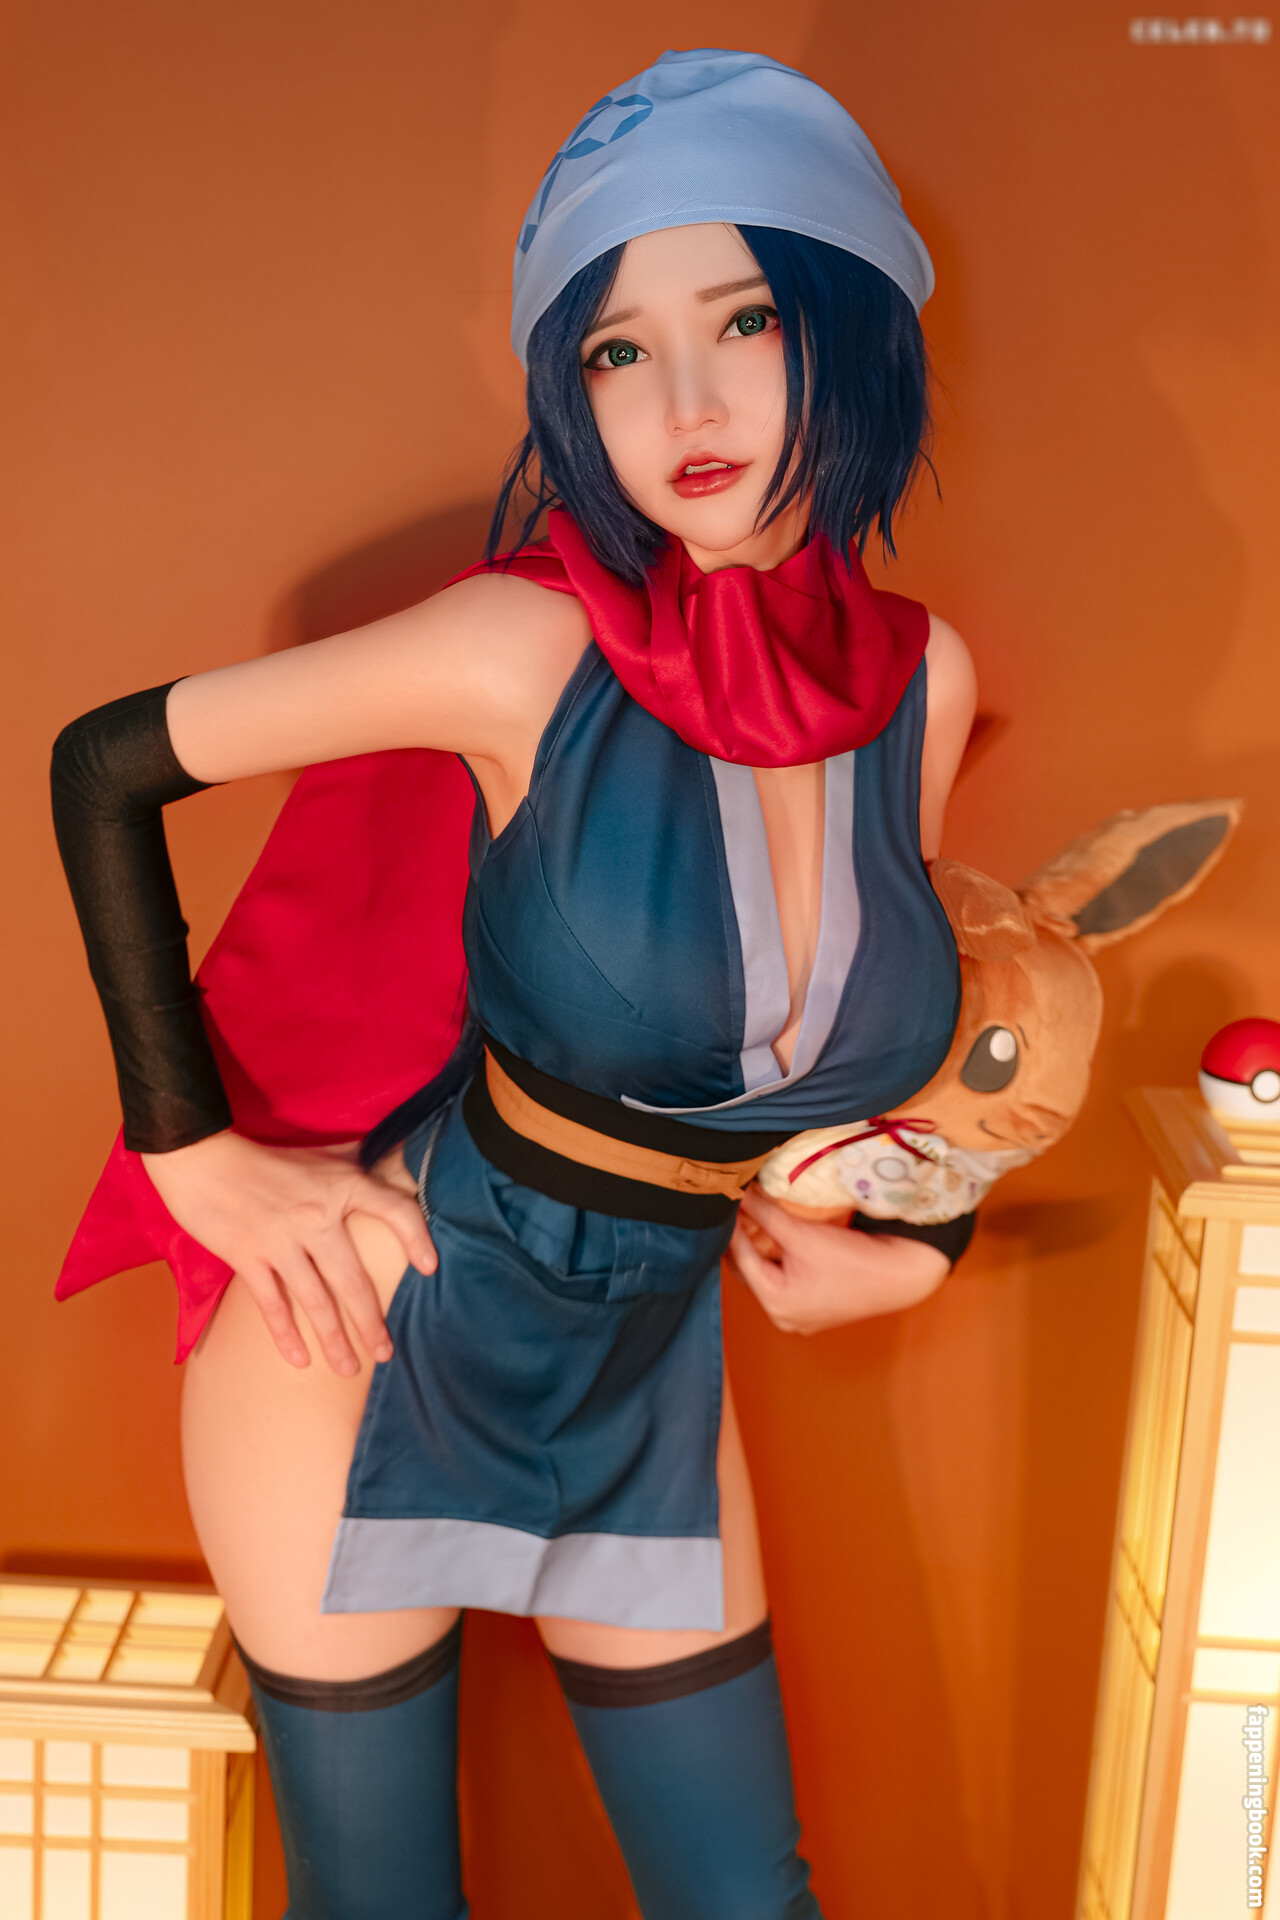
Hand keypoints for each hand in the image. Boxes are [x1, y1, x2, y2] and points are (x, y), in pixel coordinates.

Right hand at [140, 1131, 436, 1373]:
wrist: (203, 1158)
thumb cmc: (264, 1157)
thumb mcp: (320, 1155)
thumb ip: (354, 1163)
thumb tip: (391, 1161)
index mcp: (341, 1185)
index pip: (395, 1210)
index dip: (417, 1238)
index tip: (429, 1267)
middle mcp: (317, 1216)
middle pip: (354, 1280)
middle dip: (371, 1323)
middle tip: (386, 1353)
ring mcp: (282, 1241)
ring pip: (316, 1301)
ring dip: (334, 1340)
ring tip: (350, 1369)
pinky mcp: (248, 1257)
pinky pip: (272, 1304)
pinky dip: (286, 1335)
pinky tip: (300, 1361)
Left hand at [729, 1186, 949, 1333]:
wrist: (901, 1275)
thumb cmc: (853, 1260)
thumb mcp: (802, 1234)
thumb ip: (765, 1214)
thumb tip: (739, 1193)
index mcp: (776, 1304)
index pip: (740, 1258)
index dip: (732, 1226)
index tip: (726, 1200)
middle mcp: (783, 1317)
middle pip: (751, 1271)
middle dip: (745, 1238)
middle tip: (739, 1207)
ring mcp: (800, 1317)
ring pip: (768, 1276)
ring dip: (762, 1248)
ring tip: (757, 1217)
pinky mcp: (815, 1309)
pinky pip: (786, 1281)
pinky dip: (780, 1260)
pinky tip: (780, 1237)